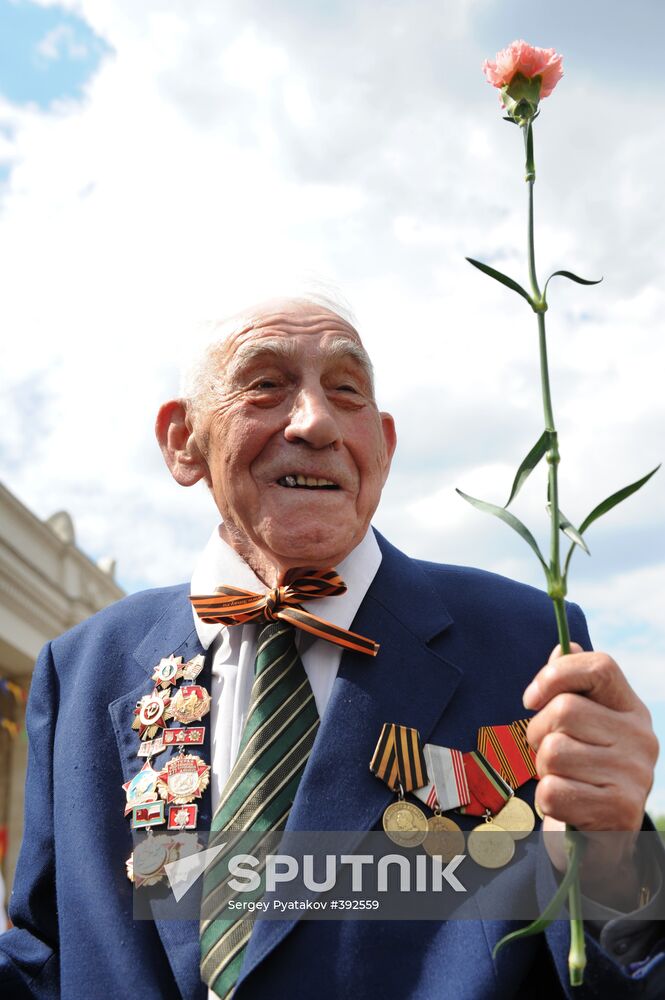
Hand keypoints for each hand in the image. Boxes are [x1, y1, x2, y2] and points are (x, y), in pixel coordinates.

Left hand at [523, 644, 658, 908]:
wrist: (603, 840)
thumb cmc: (583, 770)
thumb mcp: (583, 726)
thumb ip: (572, 687)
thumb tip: (563, 646)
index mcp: (631, 708)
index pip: (599, 666)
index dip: (556, 674)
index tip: (530, 698)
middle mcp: (641, 737)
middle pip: (564, 711)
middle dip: (538, 732)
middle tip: (545, 751)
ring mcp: (635, 775)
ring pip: (554, 752)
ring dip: (543, 769)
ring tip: (560, 778)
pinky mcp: (620, 810)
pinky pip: (554, 791)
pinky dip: (548, 800)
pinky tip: (567, 804)